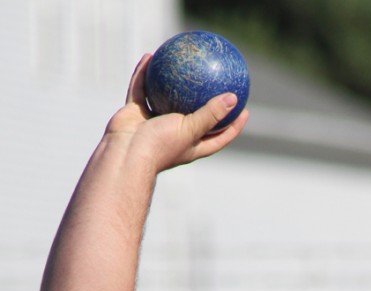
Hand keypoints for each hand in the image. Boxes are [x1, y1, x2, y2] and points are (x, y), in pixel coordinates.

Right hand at [105, 55, 248, 172]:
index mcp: (190, 145)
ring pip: (164, 98)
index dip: (233, 126)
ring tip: (180, 62)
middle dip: (204, 100)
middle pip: (194, 116)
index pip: (218, 137)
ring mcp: (153, 123)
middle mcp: (173, 134)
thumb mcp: (190, 130)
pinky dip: (143, 74)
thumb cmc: (159, 146)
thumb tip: (234, 98)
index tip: (245, 111)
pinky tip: (149, 56)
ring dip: (170, 82)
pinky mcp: (135, 113)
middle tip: (218, 80)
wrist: (125, 153)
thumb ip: (210, 114)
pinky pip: (140, 89)